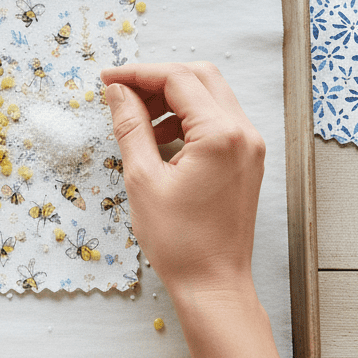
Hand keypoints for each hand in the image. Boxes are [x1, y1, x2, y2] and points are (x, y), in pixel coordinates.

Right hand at [100, 62, 264, 310]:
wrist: (213, 284)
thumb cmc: (179, 241)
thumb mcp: (143, 179)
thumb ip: (130, 126)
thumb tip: (117, 91)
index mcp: (221, 134)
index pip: (178, 79)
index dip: (137, 73)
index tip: (106, 80)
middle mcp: (244, 133)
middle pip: (199, 78)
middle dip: (157, 80)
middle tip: (121, 94)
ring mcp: (250, 146)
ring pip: (209, 97)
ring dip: (171, 99)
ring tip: (137, 121)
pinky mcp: (247, 160)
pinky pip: (217, 121)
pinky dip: (187, 119)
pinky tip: (160, 139)